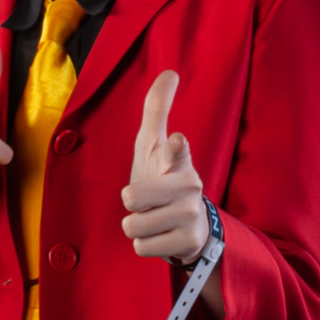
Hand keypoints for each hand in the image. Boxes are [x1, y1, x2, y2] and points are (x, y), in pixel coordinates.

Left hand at [121, 71, 209, 262]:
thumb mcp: (155, 145)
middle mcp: (188, 185)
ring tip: (154, 218)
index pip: (177, 150)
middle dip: (130, 202)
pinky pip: (141, 247)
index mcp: (177, 160)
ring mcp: (189, 214)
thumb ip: (158, 110)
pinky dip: (145, 244)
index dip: (174, 148)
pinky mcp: (187, 242)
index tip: (177, 140)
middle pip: (132, 198)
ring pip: (133, 226)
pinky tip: (161, 236)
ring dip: (137, 225)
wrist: (189, 223)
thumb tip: (170, 72)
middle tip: (146, 200)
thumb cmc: (163, 177)